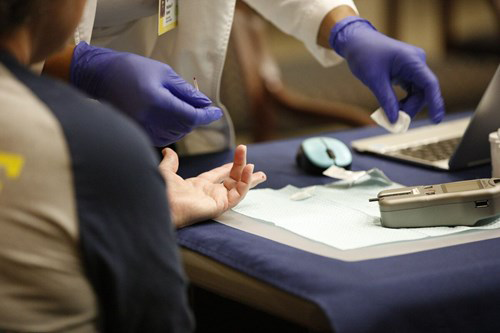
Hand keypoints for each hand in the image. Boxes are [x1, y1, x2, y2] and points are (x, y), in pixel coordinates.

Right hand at [70, 42, 222, 145]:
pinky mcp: (138, 133)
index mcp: (157, 101)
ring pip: (176, 134)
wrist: (101, 77)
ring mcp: (142, 128)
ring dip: (185, 123)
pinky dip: (172, 129)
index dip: (207, 115)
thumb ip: (186, 92)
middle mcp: (149, 119)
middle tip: (197, 103)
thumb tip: (205, 104)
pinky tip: (169, 116)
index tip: (216, 113)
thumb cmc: (132, 70)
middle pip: (185, 126)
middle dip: (195, 116)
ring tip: (179, 106)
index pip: (191, 116)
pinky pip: (164, 137)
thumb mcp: (164, 73)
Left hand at [159, 145, 266, 227]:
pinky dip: (245, 182)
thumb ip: (170, 162)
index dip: (229, 166)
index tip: (238, 159)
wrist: (164, 206)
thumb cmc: (163, 193)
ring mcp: (217, 199)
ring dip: (246, 174)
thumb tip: (167, 151)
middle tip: (253, 162)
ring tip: (251, 163)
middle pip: (232, 180)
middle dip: (243, 171)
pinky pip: (238, 193)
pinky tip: (248, 170)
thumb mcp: (166, 172)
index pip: (218, 174)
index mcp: (199, 185)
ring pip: (237, 186)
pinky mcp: (221, 205)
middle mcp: (210, 193)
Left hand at [329, 17, 444, 122]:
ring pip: (417, 93)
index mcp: (412, 60)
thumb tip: (395, 120)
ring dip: (406, 106)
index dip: (435, 103)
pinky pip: (410, 90)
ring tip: (390, 115)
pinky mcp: (406, 71)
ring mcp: (412, 67)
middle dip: (411, 108)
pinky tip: (392, 108)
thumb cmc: (364, 56)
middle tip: (395, 122)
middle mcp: (417, 62)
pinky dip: (402, 101)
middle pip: (422, 92)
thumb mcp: (374, 80)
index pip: (430, 84)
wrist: (356, 41)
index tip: (435, 120)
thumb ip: (387, 100)